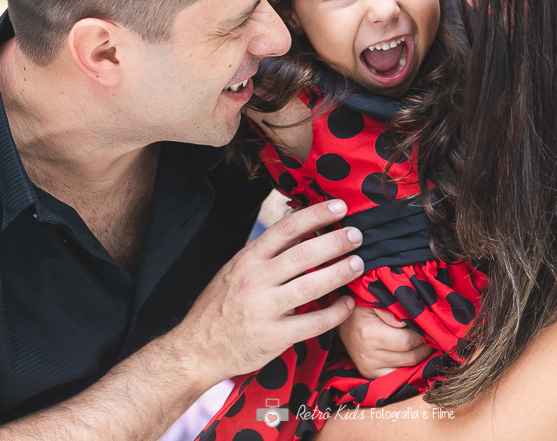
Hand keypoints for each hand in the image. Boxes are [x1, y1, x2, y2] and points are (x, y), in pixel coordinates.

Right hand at [172, 200, 364, 386]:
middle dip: (336, 241)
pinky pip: (313, 323)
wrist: (197, 349)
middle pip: (304, 254)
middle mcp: (256, 280)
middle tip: (357, 236)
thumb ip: (264, 254)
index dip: (316, 215)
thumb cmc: (219, 306)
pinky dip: (335, 313)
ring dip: (340, 272)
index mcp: (248, 259)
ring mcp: (265, 309)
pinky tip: (347, 304)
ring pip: (312, 285)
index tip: (339, 207)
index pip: (286, 228)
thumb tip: (300, 230)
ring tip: (359, 263)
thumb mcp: (234, 270)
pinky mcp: (274, 337)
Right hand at [338, 306, 431, 378]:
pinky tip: (413, 355)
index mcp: (369, 334)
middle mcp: (367, 355)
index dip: (422, 335)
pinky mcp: (369, 374)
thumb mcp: (374, 300)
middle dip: (425, 347)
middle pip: (410, 358)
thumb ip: (393, 310)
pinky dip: (408, 368)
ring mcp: (368, 368)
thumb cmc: (360, 306)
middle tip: (432, 336)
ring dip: (420, 359)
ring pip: (406, 370)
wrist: (339, 319)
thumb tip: (410, 323)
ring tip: (425, 345)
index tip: (429, 326)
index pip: (407, 341)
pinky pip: (396, 376)